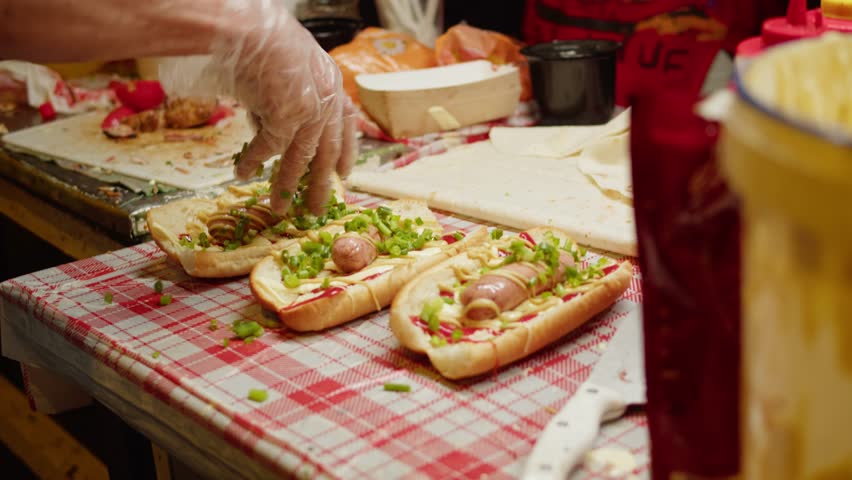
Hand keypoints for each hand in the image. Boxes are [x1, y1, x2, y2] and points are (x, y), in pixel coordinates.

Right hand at [161, 3, 356, 214]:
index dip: (346, 151)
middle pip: (327, 152)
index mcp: (331, 83)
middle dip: (322, 184)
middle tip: (318, 209)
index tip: (346, 174)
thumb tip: (267, 129)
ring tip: (281, 209)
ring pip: (299, 159)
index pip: (345, 123)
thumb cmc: (262, 38)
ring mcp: (309, 111)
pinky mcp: (287, 118)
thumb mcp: (286, 68)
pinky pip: (267, 148)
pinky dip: (253, 162)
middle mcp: (326, 99)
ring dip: (287, 186)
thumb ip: (286, 98)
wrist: (251, 28)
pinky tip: (242, 174)